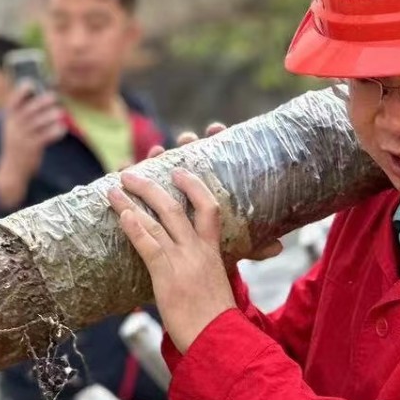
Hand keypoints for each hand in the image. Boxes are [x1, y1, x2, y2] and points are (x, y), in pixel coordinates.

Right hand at [0, 87, 67, 209]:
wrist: (12, 169)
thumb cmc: (18, 144)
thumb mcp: (14, 128)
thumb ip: (23, 114)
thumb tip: (43, 96)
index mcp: (9, 119)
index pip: (12, 102)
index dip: (21, 91)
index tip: (31, 83)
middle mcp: (14, 127)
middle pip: (29, 110)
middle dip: (42, 101)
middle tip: (54, 96)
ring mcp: (23, 138)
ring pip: (39, 123)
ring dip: (51, 115)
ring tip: (60, 113)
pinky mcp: (32, 148)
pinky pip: (46, 137)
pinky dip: (56, 131)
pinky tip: (62, 128)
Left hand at [108, 169, 238, 351]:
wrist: (218, 340)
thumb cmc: (215, 319)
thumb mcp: (218, 285)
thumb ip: (209, 270)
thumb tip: (197, 268)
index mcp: (213, 251)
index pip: (209, 208)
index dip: (194, 186)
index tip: (179, 171)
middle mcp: (198, 250)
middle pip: (175, 206)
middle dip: (151, 186)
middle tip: (131, 173)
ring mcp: (183, 261)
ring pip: (157, 221)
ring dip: (132, 201)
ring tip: (113, 189)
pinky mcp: (167, 276)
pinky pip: (148, 245)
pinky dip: (134, 227)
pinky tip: (122, 215)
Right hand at [143, 123, 282, 262]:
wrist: (190, 272)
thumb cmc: (214, 255)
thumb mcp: (236, 251)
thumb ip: (253, 248)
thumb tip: (277, 248)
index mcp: (214, 186)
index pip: (217, 154)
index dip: (218, 136)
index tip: (216, 127)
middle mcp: (190, 182)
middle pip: (189, 154)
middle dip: (187, 144)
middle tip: (185, 139)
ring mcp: (168, 188)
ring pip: (162, 164)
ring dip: (157, 155)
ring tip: (155, 151)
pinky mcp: (147, 199)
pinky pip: (137, 183)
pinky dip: (130, 172)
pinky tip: (123, 166)